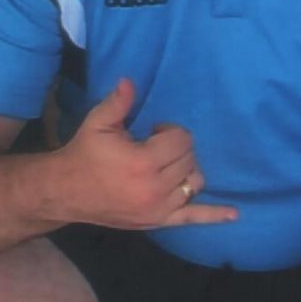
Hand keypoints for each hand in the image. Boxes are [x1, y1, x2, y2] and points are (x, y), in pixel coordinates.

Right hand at [49, 80, 238, 231]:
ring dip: (187, 169)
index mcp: (143, 162)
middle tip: (154, 147)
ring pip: (195, 182)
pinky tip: (234, 215)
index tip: (153, 132)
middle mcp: (156, 188)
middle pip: (189, 159)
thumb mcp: (97, 123)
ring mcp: (159, 208)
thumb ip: (118, 102)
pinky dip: (214, 216)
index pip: (181, 140)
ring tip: (168, 165)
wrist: (66, 192)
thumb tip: (131, 81)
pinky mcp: (159, 221)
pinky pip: (192, 218)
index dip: (169, 131)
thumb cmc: (84, 154)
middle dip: (177, 148)